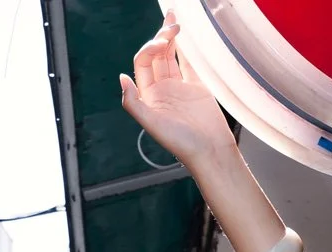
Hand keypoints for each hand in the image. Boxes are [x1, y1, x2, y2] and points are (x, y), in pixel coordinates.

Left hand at [119, 12, 237, 172]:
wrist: (210, 150)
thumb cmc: (181, 142)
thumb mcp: (152, 124)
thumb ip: (133, 103)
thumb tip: (122, 78)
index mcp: (148, 97)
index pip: (143, 63)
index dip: (150, 48)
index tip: (162, 44)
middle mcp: (161, 90)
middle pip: (156, 56)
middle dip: (161, 37)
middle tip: (171, 24)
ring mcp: (178, 87)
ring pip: (171, 56)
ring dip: (170, 38)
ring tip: (174, 21)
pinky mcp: (195, 87)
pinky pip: (188, 63)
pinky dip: (185, 49)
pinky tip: (184, 37)